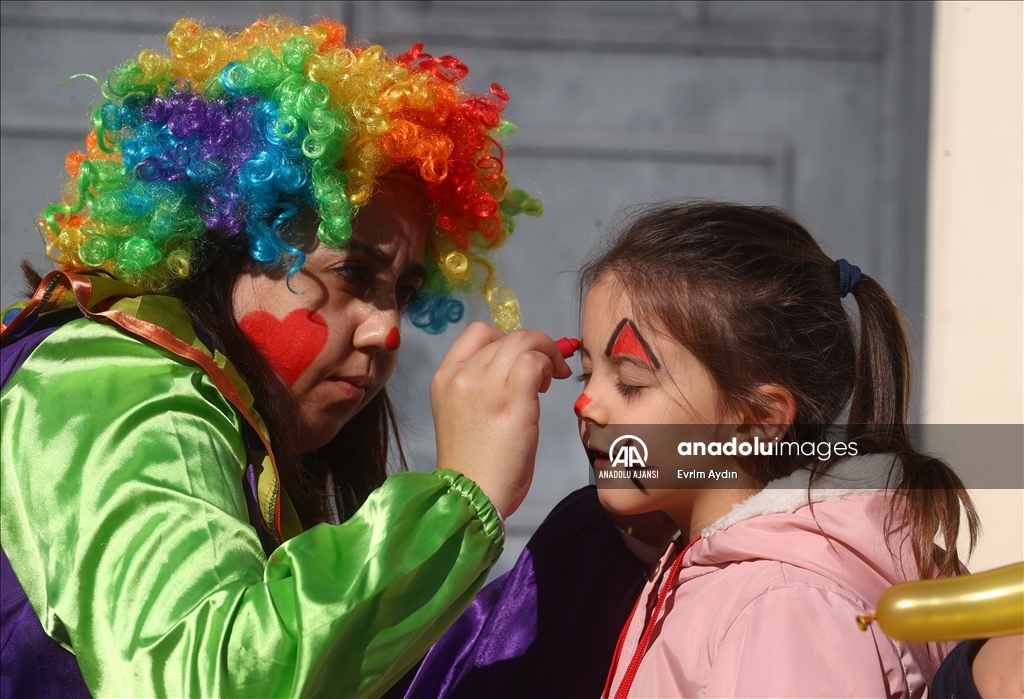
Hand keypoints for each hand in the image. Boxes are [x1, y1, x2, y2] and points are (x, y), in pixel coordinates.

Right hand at [431, 322, 572, 517]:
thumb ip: (483, 386)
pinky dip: (549, 364)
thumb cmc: (474, 463)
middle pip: (506, 336)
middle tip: (546, 371)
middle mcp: (461, 374)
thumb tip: (521, 366)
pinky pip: (535, 360)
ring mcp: (485, 383)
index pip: (479, 333)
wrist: (471, 495)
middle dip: (533, 346)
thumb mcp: (466, 414)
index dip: (507, 339)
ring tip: (550, 379)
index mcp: (445, 376)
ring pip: (523, 341)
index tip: (522, 359)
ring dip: (545, 352)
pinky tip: (550, 385)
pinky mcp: (511, 398)